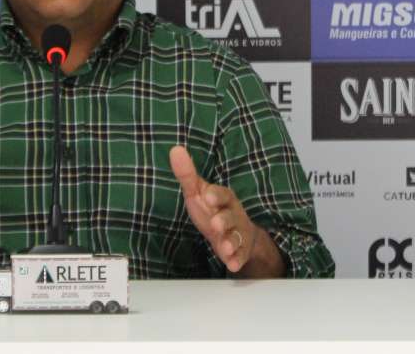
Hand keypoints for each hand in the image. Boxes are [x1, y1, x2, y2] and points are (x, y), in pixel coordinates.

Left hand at [169, 145, 256, 272]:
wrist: (237, 231)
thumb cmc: (213, 208)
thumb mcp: (198, 192)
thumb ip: (187, 174)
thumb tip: (175, 149)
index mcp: (224, 198)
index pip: (222, 194)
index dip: (215, 195)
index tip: (207, 196)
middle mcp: (233, 215)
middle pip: (230, 217)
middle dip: (224, 220)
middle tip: (216, 224)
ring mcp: (237, 233)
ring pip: (236, 238)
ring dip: (231, 242)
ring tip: (225, 249)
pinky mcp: (239, 251)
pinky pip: (240, 256)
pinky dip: (236, 260)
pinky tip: (231, 264)